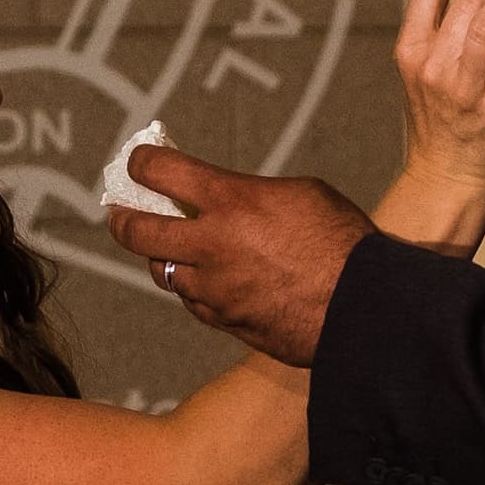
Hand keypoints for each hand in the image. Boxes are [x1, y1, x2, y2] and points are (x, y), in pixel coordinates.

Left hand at [105, 145, 371, 368]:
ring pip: (162, 272)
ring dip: (162, 257)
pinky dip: (194, 289)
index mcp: (231, 200)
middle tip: (120, 213)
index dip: (141, 163)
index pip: (160, 171)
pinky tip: (206, 281)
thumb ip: (251, 194)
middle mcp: (211, 245)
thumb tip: (227, 198)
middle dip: (122, 218)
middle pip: (137, 231)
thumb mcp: (300, 193)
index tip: (139, 163)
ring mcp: (214, 289)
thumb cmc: (343, 241)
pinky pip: (194, 302)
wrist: (363, 308)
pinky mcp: (225, 321)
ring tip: (167, 248)